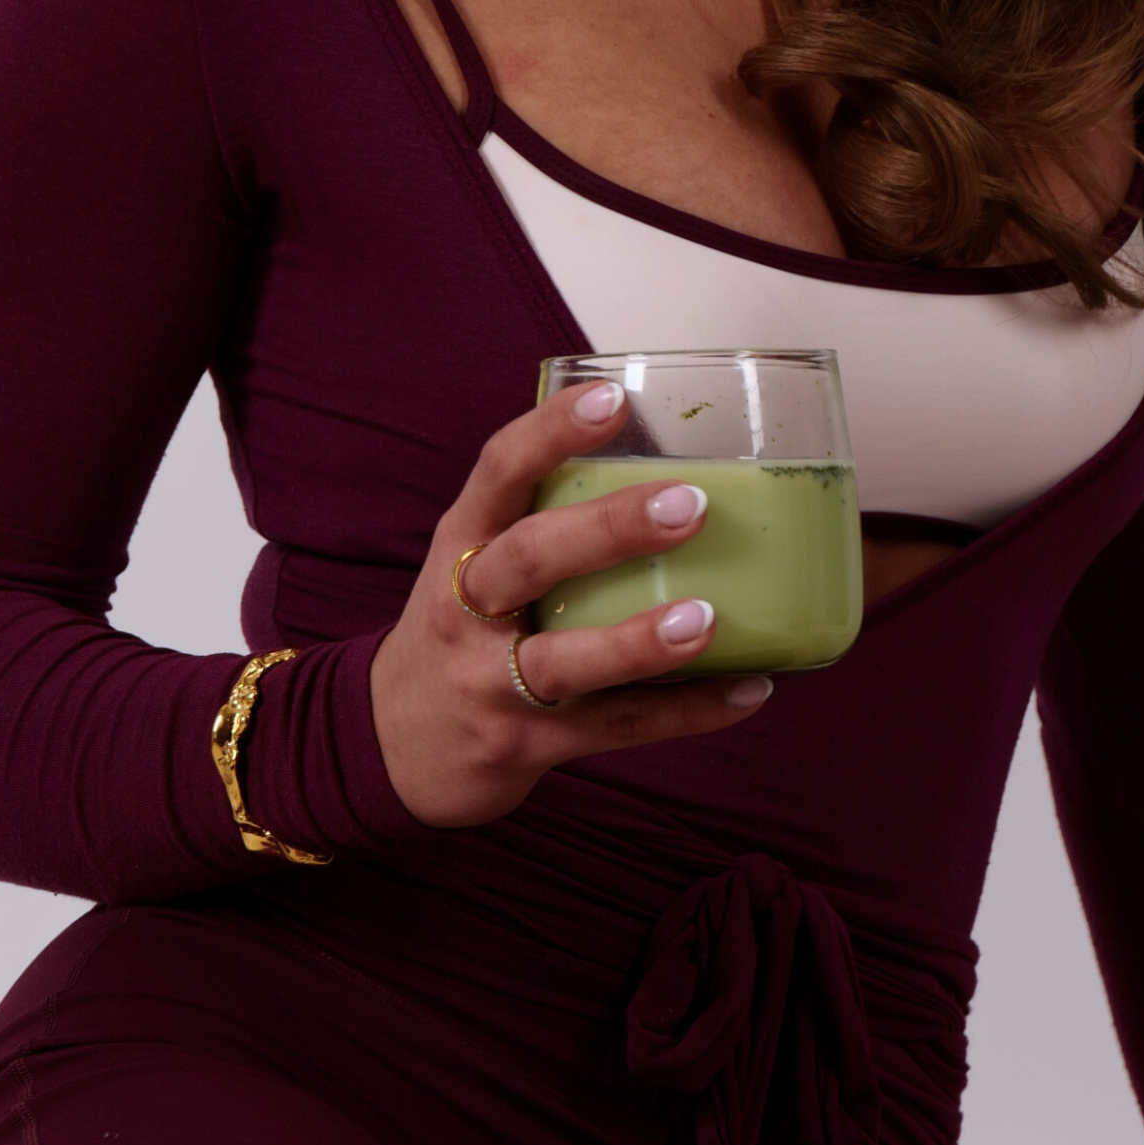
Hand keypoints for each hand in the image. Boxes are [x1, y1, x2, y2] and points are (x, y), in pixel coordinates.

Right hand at [369, 379, 771, 827]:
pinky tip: (748, 690)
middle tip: (689, 503)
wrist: (395, 745)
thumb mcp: (475, 567)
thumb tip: (673, 466)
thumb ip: (545, 522)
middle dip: (606, 530)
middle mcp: (464, 611)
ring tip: (707, 618)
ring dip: (639, 641)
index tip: (612, 399)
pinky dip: (685, 712)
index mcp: (461, 546)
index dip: (549, 433)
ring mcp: (491, 684)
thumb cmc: (462, 635)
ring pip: (565, 661)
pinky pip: (613, 727)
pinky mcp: (523, 745)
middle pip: (528, 560)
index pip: (497, 474)